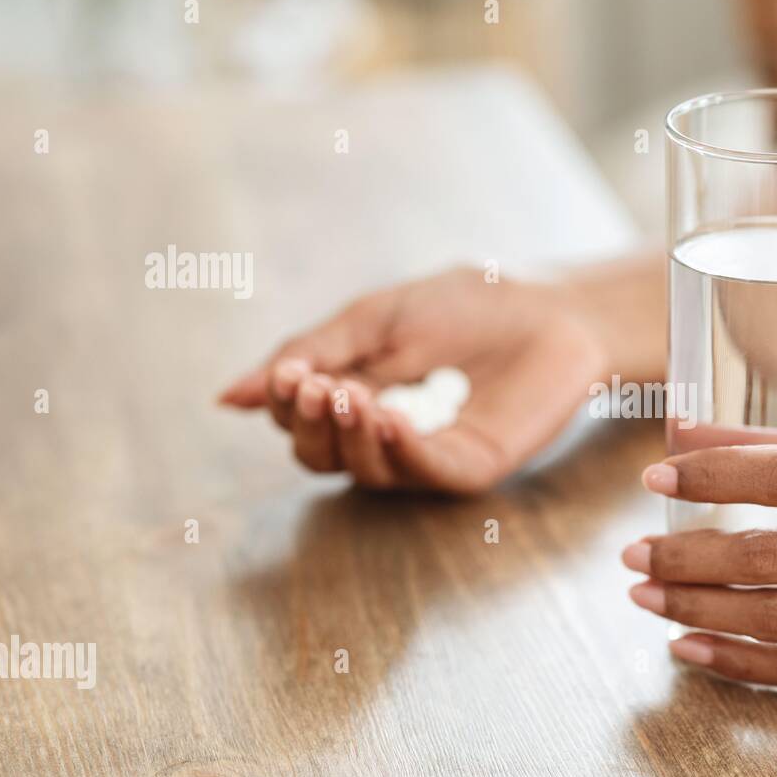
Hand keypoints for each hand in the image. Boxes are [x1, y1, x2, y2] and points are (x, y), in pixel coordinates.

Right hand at [218, 267, 606, 492]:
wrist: (548, 305)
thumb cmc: (466, 306)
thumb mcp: (373, 319)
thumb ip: (310, 353)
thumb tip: (228, 398)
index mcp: (356, 398)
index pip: (301, 422)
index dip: (288, 403)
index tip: (293, 373)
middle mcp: (385, 436)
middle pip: (321, 456)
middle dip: (311, 424)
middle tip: (318, 387)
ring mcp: (427, 455)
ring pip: (366, 471)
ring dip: (350, 436)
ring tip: (353, 396)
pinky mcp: (471, 466)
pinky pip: (425, 471)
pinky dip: (401, 449)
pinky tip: (389, 419)